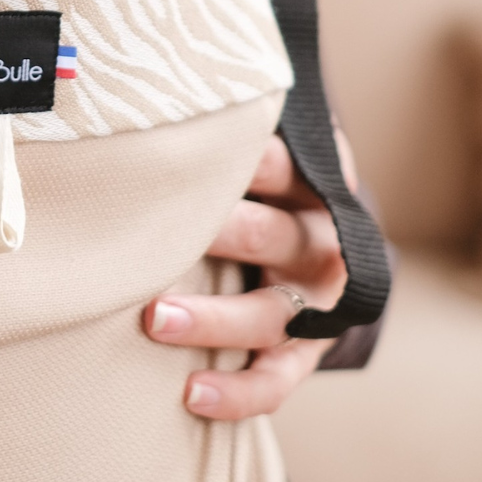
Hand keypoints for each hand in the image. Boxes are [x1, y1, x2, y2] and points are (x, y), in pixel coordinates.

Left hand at [141, 133, 353, 419]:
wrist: (327, 252)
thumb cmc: (266, 189)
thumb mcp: (268, 154)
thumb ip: (229, 129)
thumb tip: (154, 85)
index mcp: (313, 185)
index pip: (280, 166)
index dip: (242, 161)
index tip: (189, 155)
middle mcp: (322, 244)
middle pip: (271, 236)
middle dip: (216, 236)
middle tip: (155, 235)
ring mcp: (317, 305)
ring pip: (270, 314)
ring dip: (213, 319)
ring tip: (156, 319)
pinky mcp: (306, 354)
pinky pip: (276, 380)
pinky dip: (238, 393)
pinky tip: (193, 396)